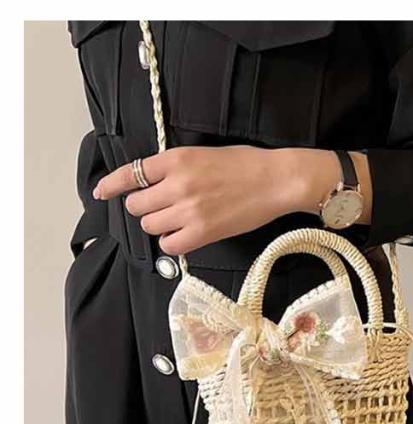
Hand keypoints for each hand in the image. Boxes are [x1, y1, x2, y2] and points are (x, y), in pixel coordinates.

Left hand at [92, 145, 370, 255]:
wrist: (276, 181)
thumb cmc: (246, 164)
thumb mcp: (204, 154)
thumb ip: (176, 167)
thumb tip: (155, 184)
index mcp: (176, 159)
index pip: (130, 173)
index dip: (111, 185)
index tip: (101, 192)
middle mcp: (176, 184)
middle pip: (137, 206)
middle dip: (144, 208)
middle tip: (160, 209)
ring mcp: (188, 210)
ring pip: (150, 226)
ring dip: (158, 225)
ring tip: (176, 222)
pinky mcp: (203, 232)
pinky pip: (169, 245)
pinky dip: (172, 242)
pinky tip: (183, 236)